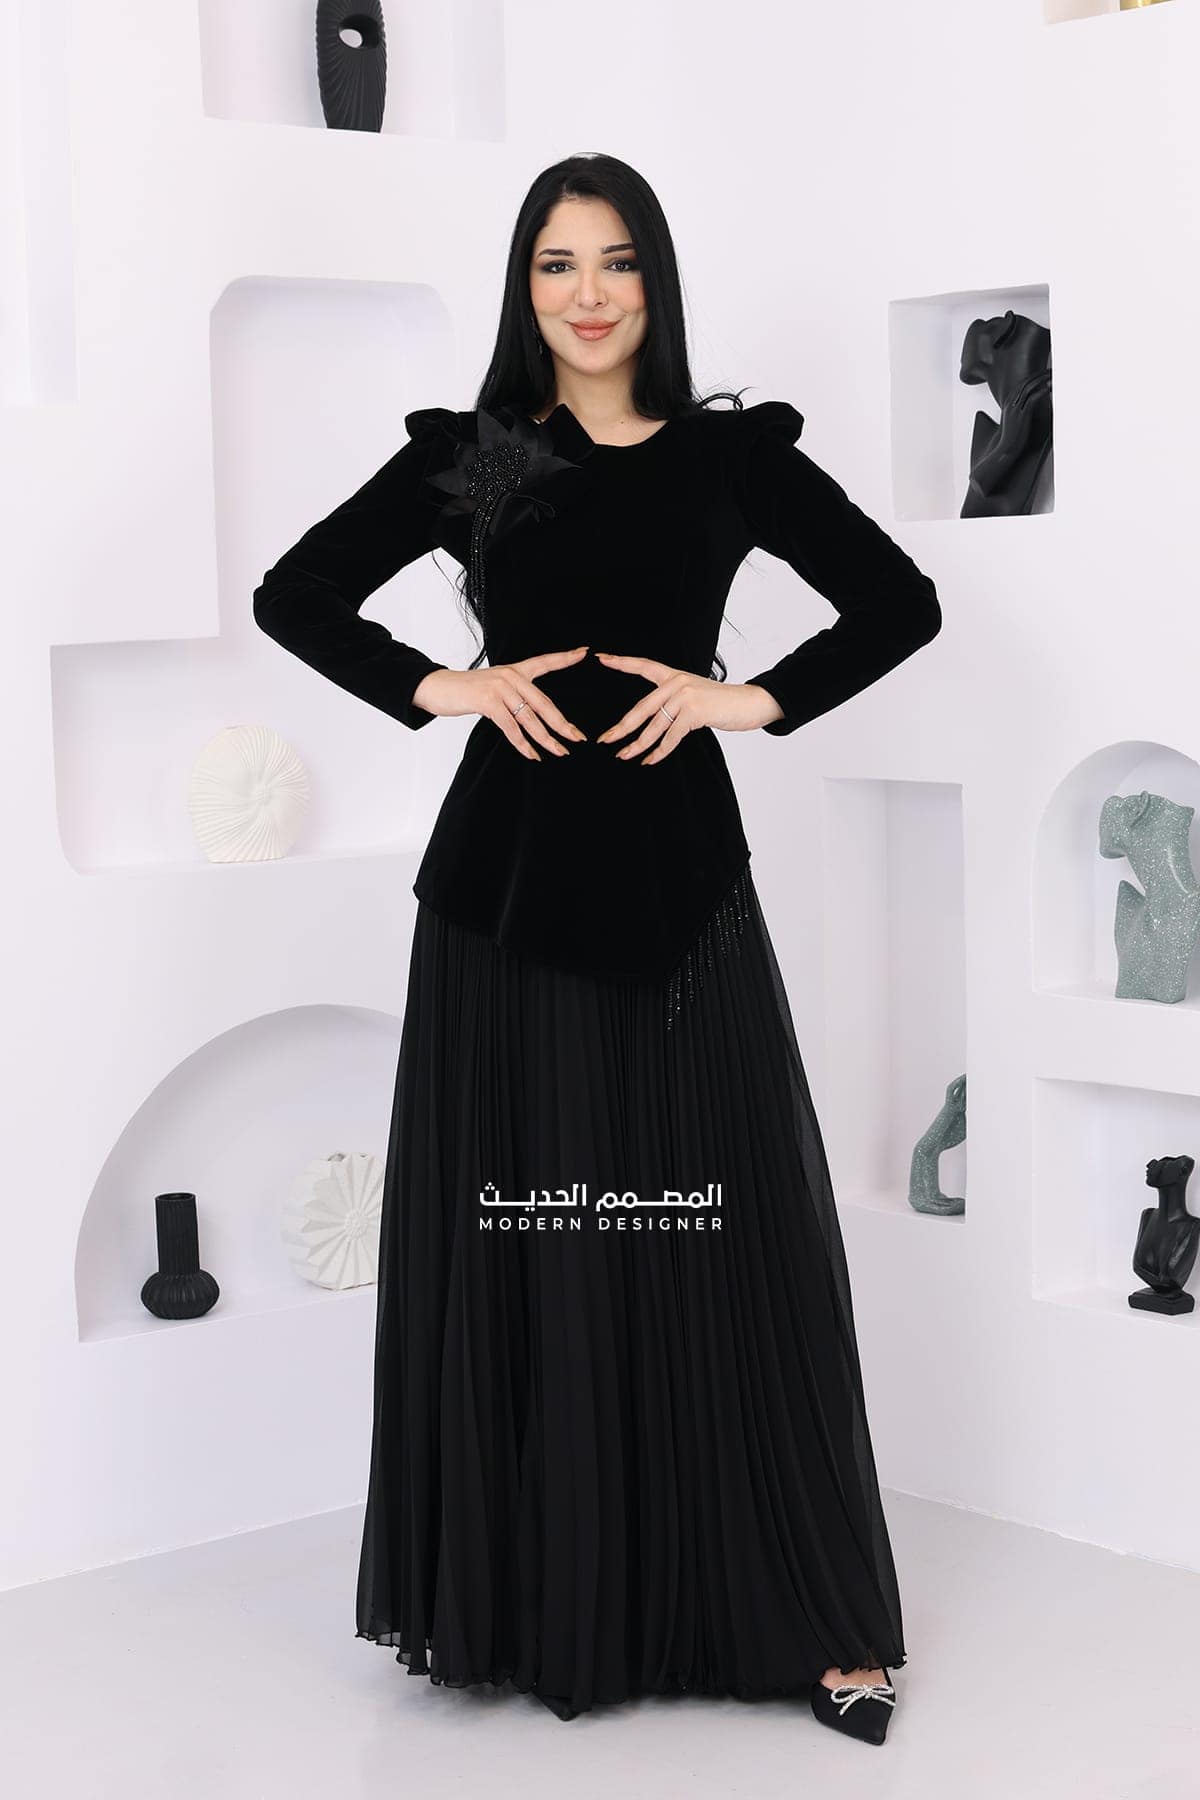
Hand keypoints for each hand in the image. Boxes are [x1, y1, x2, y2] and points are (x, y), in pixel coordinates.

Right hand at [411, 645, 589, 761]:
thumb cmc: (467, 690)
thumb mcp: (494, 685)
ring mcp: (500, 688)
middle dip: (562, 723)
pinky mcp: (488, 702)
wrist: (438, 687)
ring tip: (559, 751)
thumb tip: (534, 714)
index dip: (565, 657)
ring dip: (546, 739)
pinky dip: (523, 744)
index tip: (584, 652)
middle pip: (543, 703)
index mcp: (515, 670)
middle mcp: (510, 676)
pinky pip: (511, 727)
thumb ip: (514, 693)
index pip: (544, 662)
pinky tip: (532, 754)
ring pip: (530, 719)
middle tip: (578, 737)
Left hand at [593, 652, 783, 763]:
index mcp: (674, 675)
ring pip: (654, 726)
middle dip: (621, 727)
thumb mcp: (694, 693)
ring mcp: (685, 697)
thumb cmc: (722, 702)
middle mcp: (677, 683)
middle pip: (641, 708)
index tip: (601, 658)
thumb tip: (652, 719)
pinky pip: (670, 737)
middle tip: (604, 739)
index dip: (621, 662)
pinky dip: (659, 752)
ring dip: (637, 745)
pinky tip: (649, 760)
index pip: (643, 665)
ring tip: (624, 756)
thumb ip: (673, 699)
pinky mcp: (695, 713)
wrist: (750, 702)